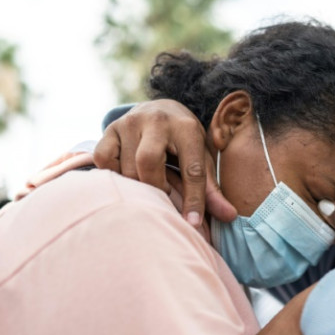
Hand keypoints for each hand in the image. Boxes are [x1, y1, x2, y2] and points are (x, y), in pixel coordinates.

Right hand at [93, 100, 236, 225]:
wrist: (163, 110)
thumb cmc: (186, 144)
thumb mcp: (203, 160)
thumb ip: (212, 190)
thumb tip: (230, 217)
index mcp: (187, 129)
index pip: (192, 169)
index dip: (194, 200)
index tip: (193, 224)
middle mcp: (157, 121)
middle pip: (148, 162)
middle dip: (155, 187)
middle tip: (163, 194)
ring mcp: (131, 122)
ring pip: (126, 166)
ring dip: (137, 184)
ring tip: (149, 185)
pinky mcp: (110, 127)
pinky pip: (104, 159)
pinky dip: (114, 173)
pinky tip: (128, 173)